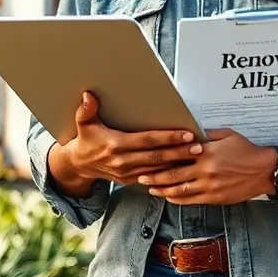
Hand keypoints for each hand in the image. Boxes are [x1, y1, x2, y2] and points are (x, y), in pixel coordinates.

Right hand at [57, 91, 202, 187]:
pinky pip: (153, 177)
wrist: (79, 165)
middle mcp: (123, 161)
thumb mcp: (83, 124)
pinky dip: (168, 173)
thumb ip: (86, 110)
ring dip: (178, 163)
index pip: (147, 141)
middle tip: (198, 147)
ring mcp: (127, 173)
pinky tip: (181, 168)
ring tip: (196, 156)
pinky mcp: (130, 180)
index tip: (184, 134)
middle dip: (180, 152)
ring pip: (158, 169)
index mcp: (116, 145)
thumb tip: (88, 96)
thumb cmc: (85, 141)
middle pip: (158, 156)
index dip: (168, 138)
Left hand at [137, 129, 276, 204]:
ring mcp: (210, 186)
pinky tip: (169, 197)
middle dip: (155, 176)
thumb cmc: (247, 150)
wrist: (265, 170)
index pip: (178, 154)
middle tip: (141, 176)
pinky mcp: (215, 198)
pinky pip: (192, 200)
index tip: (148, 156)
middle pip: (174, 174)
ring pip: (180, 190)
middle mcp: (205, 170)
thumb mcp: (227, 135)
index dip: (161, 157)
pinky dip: (178, 199)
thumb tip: (192, 132)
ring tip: (150, 189)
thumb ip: (208, 134)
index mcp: (206, 152)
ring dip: (163, 190)